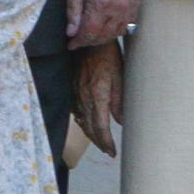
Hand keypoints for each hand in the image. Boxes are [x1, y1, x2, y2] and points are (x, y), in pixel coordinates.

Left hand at [65, 0, 140, 48]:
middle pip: (102, 36)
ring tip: (90, 35)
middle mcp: (117, 10)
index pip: (89, 33)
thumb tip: (71, 32)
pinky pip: (127, 27)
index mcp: (100, 4)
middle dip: (88, 41)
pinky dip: (115, 31)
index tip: (70, 45)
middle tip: (78, 40)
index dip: (79, 41)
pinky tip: (106, 28)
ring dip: (102, 38)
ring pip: (115, 34)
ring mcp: (129, 10)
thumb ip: (73, 10)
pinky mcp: (135, 7)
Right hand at [72, 40, 123, 156]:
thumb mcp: (120, 77)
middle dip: (99, 142)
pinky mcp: (72, 89)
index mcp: (98, 95)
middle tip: (108, 151)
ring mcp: (76, 93)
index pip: (101, 127)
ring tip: (99, 142)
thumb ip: (119, 101)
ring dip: (90, 134)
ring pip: (82, 121)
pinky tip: (86, 124)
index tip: (112, 152)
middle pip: (90, 127)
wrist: (89, 41)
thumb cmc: (108, 57)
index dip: (106, 142)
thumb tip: (121, 122)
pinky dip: (82, 122)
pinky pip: (76, 111)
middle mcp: (84, 97)